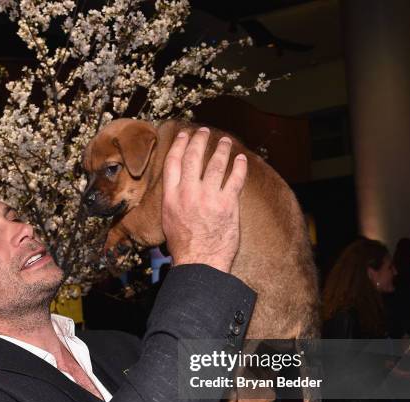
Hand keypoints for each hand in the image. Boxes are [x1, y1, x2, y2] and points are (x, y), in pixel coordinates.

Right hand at [162, 127, 246, 272]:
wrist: (199, 262)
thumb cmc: (184, 247)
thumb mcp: (169, 221)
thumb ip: (173, 201)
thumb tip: (178, 190)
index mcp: (171, 197)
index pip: (173, 162)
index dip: (178, 145)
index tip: (183, 136)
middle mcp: (188, 193)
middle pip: (193, 158)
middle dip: (199, 140)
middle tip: (203, 131)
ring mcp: (209, 197)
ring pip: (215, 164)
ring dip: (221, 149)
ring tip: (224, 141)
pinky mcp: (227, 204)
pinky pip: (235, 179)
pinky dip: (239, 167)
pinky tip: (241, 159)